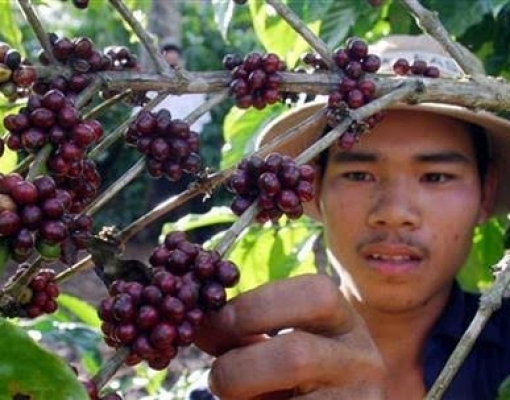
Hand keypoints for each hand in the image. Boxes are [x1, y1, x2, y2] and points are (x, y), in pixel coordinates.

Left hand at [194, 274, 386, 398]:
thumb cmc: (294, 375)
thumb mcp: (279, 344)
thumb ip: (247, 331)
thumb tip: (198, 322)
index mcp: (343, 320)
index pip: (316, 294)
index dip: (257, 305)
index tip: (215, 321)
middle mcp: (361, 358)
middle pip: (298, 355)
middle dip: (241, 364)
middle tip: (216, 374)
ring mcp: (360, 399)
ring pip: (294, 397)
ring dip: (245, 395)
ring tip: (231, 394)